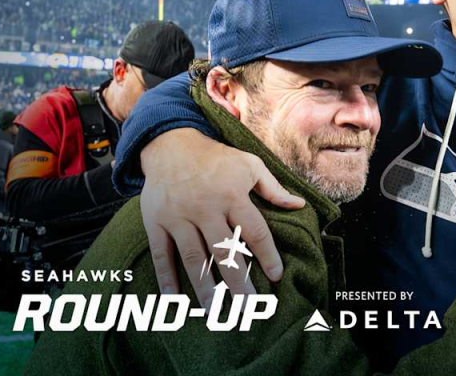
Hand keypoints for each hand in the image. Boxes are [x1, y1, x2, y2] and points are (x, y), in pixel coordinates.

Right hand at [139, 128, 304, 305]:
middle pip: (225, 250)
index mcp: (232, 195)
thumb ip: (274, 189)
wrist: (171, 144)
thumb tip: (300, 205)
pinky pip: (162, 253)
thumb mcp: (250, 165)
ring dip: (204, 286)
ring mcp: (178, 216)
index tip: (276, 276)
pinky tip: (173, 298)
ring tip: (214, 311)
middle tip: (248, 307)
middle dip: (238, 280)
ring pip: (194, 257)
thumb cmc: (217, 158)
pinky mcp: (156, 221)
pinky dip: (166, 276)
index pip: (254, 231)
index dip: (267, 254)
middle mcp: (205, 208)